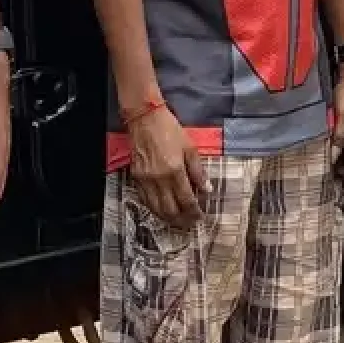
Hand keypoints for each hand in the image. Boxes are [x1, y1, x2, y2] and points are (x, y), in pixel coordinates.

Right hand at [126, 104, 206, 228]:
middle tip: (190, 224)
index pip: (186, 200)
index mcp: (175, 171)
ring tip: (177, 221)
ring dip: (167, 218)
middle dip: (181, 220)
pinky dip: (154, 208)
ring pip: (156, 208)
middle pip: (170, 209)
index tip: (200, 217)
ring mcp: (145, 180)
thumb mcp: (190, 148)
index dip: (194, 212)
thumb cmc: (169, 130)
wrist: (144, 118)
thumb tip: (207, 190)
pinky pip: (145, 199)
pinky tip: (161, 209)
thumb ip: (198, 171)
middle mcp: (159, 179)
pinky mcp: (136, 177)